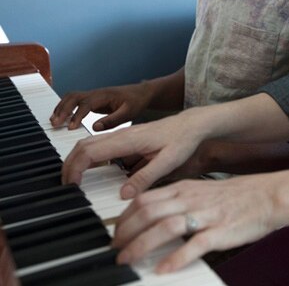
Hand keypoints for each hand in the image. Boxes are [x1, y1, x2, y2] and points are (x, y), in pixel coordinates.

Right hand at [50, 83, 151, 130]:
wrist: (141, 93)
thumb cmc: (136, 102)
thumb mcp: (129, 112)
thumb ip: (113, 120)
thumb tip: (95, 127)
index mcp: (105, 95)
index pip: (87, 103)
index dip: (77, 115)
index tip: (71, 128)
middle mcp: (96, 93)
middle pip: (74, 96)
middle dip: (63, 109)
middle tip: (55, 124)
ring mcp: (92, 96)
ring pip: (71, 97)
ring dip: (61, 107)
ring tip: (53, 122)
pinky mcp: (91, 100)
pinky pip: (74, 101)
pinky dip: (64, 108)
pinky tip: (60, 118)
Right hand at [62, 109, 207, 197]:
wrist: (192, 124)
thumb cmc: (183, 140)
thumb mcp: (169, 161)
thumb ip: (146, 177)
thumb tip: (123, 194)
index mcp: (129, 139)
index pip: (91, 151)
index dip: (76, 168)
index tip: (73, 187)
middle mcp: (122, 134)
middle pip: (83, 145)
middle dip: (69, 165)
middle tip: (66, 187)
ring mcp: (122, 135)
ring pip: (89, 143)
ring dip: (76, 160)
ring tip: (73, 181)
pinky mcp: (126, 138)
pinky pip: (99, 145)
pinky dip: (87, 157)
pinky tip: (90, 172)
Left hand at [113, 173, 288, 273]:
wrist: (268, 195)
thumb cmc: (238, 195)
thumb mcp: (203, 190)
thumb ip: (179, 200)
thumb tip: (155, 215)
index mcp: (186, 188)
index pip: (145, 198)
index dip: (125, 216)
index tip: (116, 231)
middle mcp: (191, 198)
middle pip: (149, 211)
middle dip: (126, 232)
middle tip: (115, 248)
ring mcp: (206, 214)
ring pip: (165, 226)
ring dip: (142, 244)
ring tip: (128, 259)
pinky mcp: (220, 231)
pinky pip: (193, 244)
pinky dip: (175, 258)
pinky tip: (163, 269)